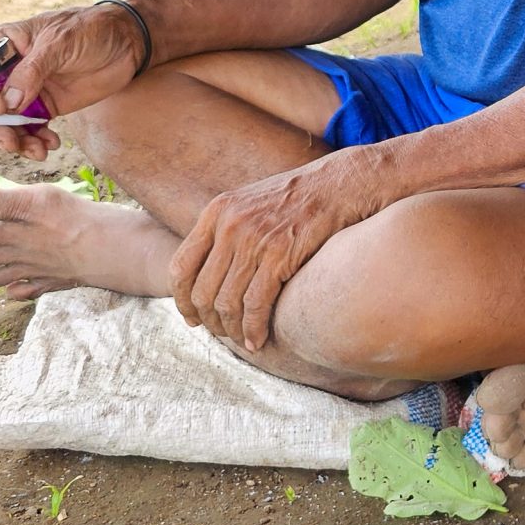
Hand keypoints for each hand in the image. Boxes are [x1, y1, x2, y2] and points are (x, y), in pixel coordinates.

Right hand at [0, 4, 146, 160]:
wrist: (128, 42)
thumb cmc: (92, 29)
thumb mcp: (61, 42)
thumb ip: (33, 70)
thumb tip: (7, 104)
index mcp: (5, 44)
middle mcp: (10, 70)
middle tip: (12, 143)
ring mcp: (26, 90)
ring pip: (5, 123)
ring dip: (14, 141)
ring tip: (37, 151)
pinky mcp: (45, 107)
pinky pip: (29, 130)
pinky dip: (34, 142)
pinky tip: (50, 144)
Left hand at [170, 155, 378, 349]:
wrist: (344, 182)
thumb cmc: (304, 198)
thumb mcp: (255, 203)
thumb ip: (230, 230)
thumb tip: (215, 270)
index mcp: (217, 211)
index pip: (180, 266)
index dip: (183, 300)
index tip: (193, 319)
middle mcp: (229, 224)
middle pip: (203, 290)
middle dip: (210, 321)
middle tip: (223, 334)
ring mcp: (254, 238)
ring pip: (227, 301)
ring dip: (233, 330)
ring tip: (244, 341)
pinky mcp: (280, 253)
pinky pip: (255, 303)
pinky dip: (254, 328)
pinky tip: (259, 340)